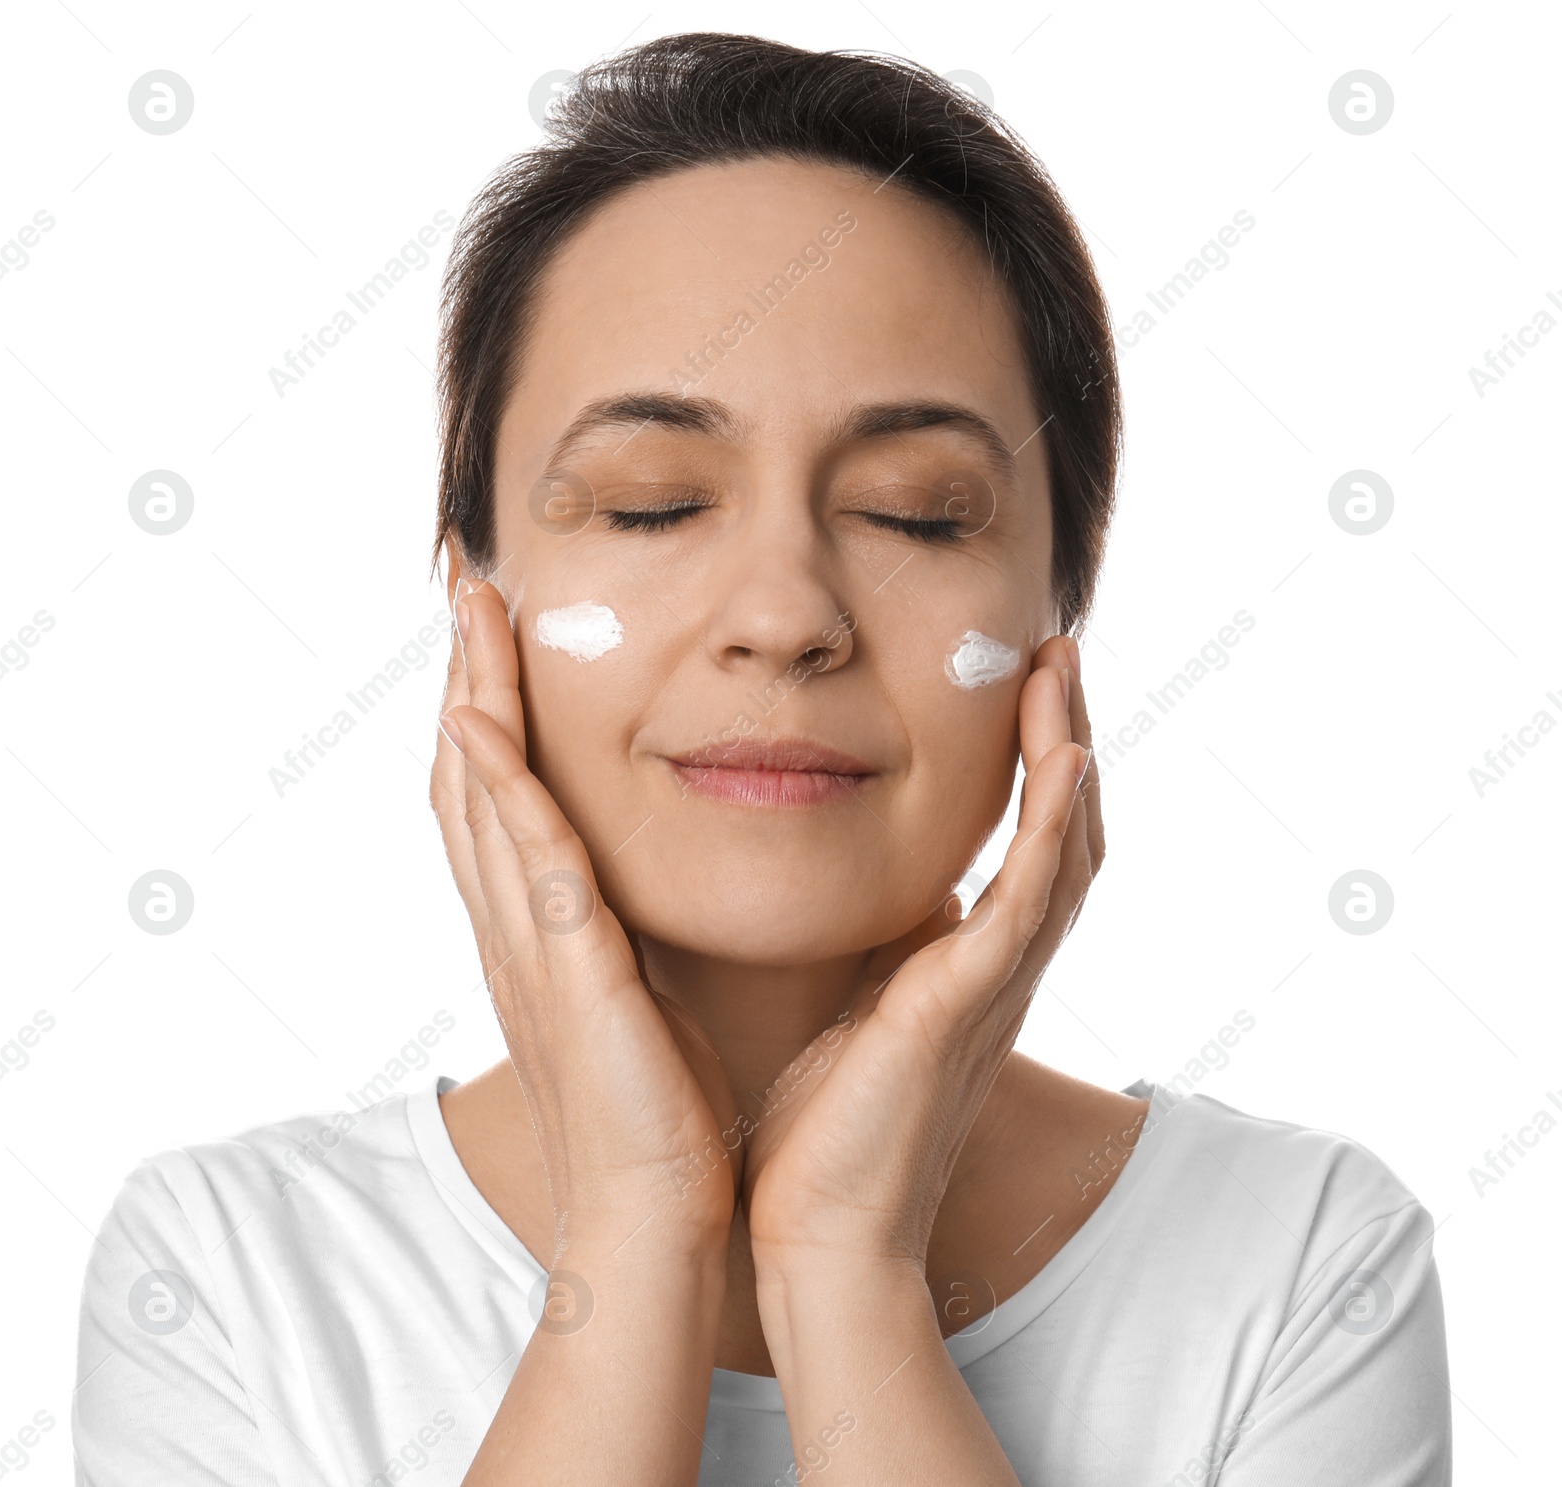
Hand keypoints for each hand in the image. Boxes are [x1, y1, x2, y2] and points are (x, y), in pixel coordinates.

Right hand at [432, 575, 743, 1258]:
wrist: (659, 1219)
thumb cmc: (666, 1112)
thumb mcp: (648, 994)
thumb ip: (638, 929)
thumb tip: (671, 869)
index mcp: (540, 929)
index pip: (502, 795)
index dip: (491, 707)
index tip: (500, 627)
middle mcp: (516, 926)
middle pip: (471, 775)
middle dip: (466, 675)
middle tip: (466, 582)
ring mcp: (530, 946)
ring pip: (483, 797)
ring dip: (471, 698)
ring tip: (470, 609)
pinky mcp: (567, 972)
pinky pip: (525, 861)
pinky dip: (498, 788)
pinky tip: (482, 722)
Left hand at [740, 633, 1101, 1270]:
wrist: (814, 1231)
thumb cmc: (820, 1129)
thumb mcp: (853, 1006)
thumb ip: (877, 949)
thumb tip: (871, 897)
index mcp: (965, 967)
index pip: (1020, 845)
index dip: (1030, 765)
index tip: (1018, 684)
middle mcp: (996, 970)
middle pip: (1059, 833)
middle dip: (1063, 738)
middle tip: (1055, 652)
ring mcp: (993, 988)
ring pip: (1060, 851)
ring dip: (1068, 755)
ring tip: (1059, 671)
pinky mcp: (966, 1009)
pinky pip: (1031, 904)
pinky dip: (1054, 830)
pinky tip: (1064, 762)